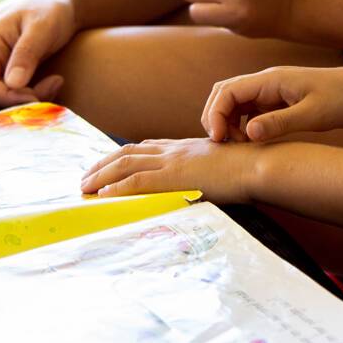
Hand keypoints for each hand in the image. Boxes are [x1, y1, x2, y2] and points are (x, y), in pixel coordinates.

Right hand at [0, 0, 74, 105]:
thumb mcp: (42, 26)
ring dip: (31, 100)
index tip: (34, 97)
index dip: (5, 97)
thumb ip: (27, 52)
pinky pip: (17, 98)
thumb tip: (13, 84)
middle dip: (21, 100)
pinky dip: (35, 97)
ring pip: (6, 100)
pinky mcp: (12, 79)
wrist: (61, 8)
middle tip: (53, 86)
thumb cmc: (50, 10)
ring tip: (56, 82)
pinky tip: (55, 83)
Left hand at [80, 138, 261, 203]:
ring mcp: (173, 161)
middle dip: (103, 165)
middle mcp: (174, 149)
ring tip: (85, 187)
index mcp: (184, 147)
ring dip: (101, 176)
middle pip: (128, 153)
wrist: (258, 164)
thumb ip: (205, 171)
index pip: (145, 147)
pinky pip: (137, 182)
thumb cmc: (248, 167)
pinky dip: (117, 188)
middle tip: (85, 178)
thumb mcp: (221, 165)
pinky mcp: (174, 176)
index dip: (122, 157)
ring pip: (126, 165)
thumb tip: (201, 183)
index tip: (108, 165)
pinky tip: (103, 195)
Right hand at [203, 66, 342, 142]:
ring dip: (226, 122)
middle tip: (221, 146)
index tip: (219, 140)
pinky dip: (239, 125)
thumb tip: (248, 133)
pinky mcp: (275, 101)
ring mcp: (270, 91)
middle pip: (224, 93)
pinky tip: (249, 143)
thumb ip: (280, 123)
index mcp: (271, 79)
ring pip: (233, 102)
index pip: (228, 90)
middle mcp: (266, 82)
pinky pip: (247, 110)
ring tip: (237, 147)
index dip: (216, 114)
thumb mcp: (313, 115)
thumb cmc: (342, 100)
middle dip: (214, 117)